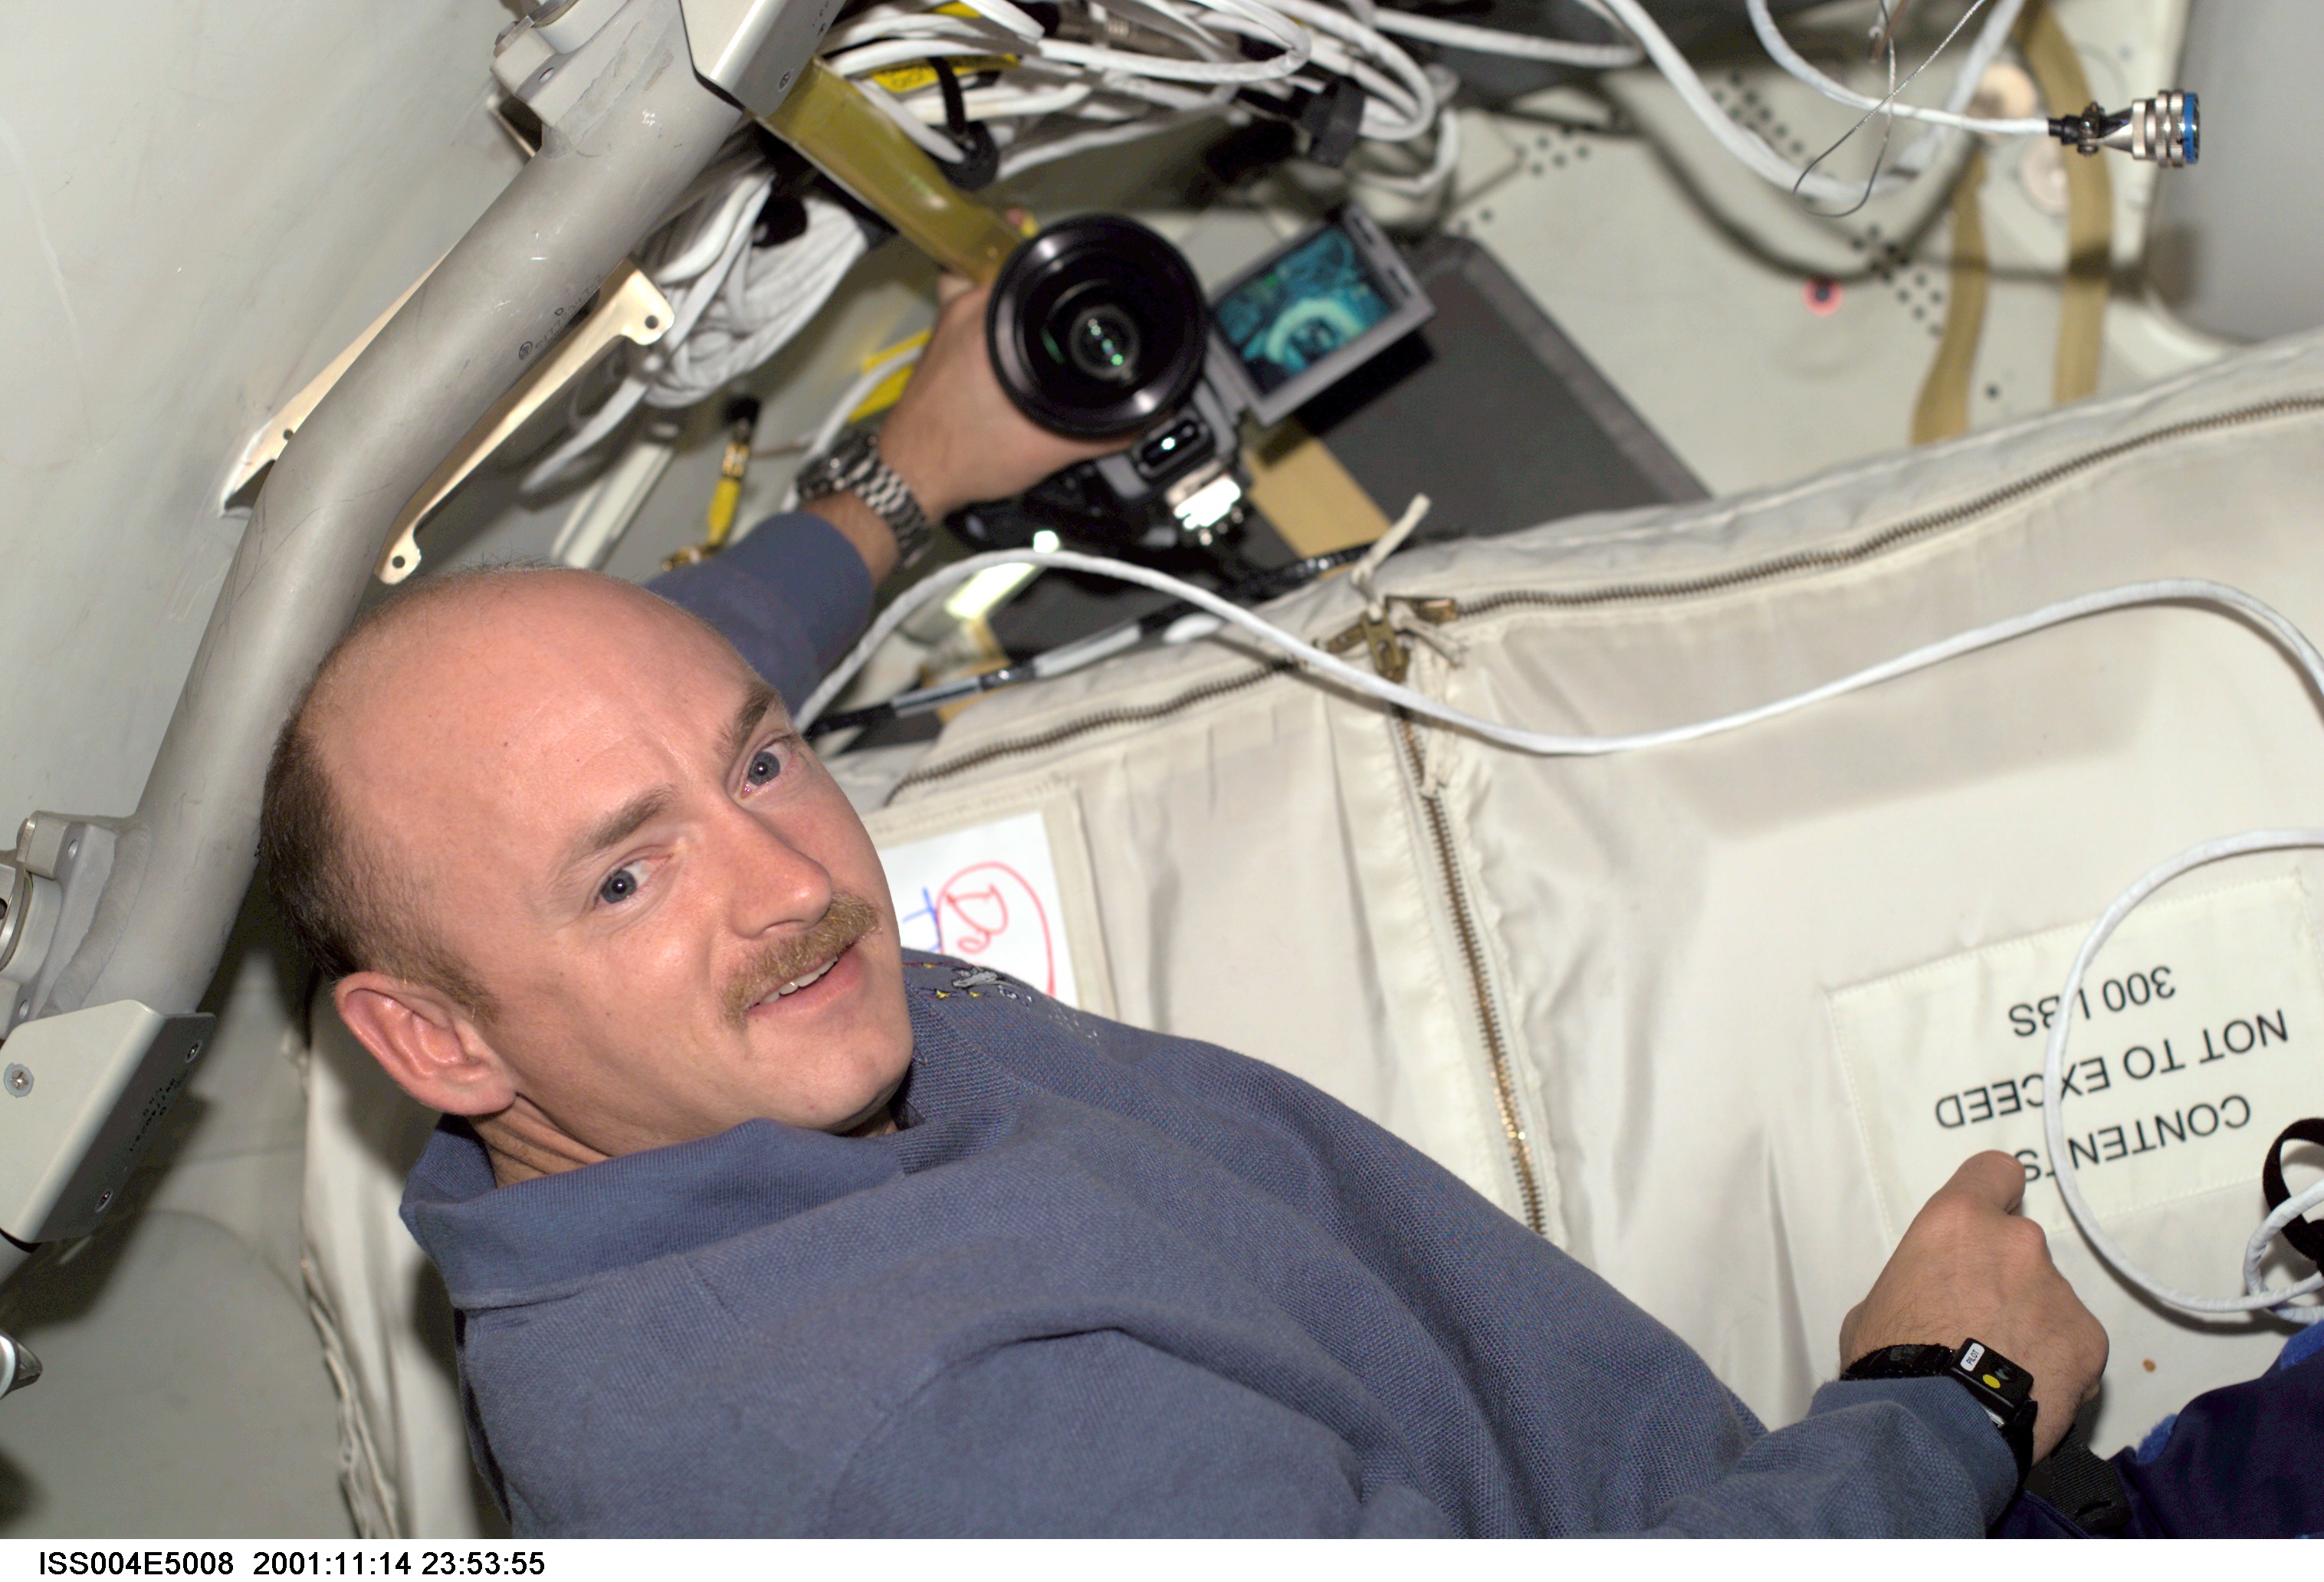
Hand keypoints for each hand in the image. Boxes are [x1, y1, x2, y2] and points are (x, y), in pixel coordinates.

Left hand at [806, 273, 1131, 581]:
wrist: (912, 476)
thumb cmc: (958, 456)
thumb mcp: (1047, 448)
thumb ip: (1104, 433)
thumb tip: (1142, 418)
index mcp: (986, 321)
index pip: (1029, 257)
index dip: (1062, 256)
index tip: (1077, 264)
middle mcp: (962, 310)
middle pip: (1010, 260)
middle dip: (1042, 273)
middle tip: (1066, 289)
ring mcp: (946, 322)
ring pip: (988, 280)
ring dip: (1014, 289)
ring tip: (1041, 308)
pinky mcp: (940, 340)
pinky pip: (970, 306)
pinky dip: (992, 312)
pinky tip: (1011, 336)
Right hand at [1838, 1151, 2107, 1460]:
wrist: (1935, 1422)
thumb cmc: (1891, 1357)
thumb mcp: (1877, 1303)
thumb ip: (1917, 1281)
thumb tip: (1931, 1301)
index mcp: (1957, 1221)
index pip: (1995, 1171)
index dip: (1994, 1191)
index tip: (1989, 1218)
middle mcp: (2017, 1243)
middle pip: (2020, 1247)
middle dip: (2005, 1280)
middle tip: (1978, 1325)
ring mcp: (2059, 1291)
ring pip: (2049, 1299)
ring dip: (2031, 1324)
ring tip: (2003, 1371)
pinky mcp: (2089, 1340)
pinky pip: (2074, 1344)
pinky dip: (2057, 1363)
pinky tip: (2028, 1392)